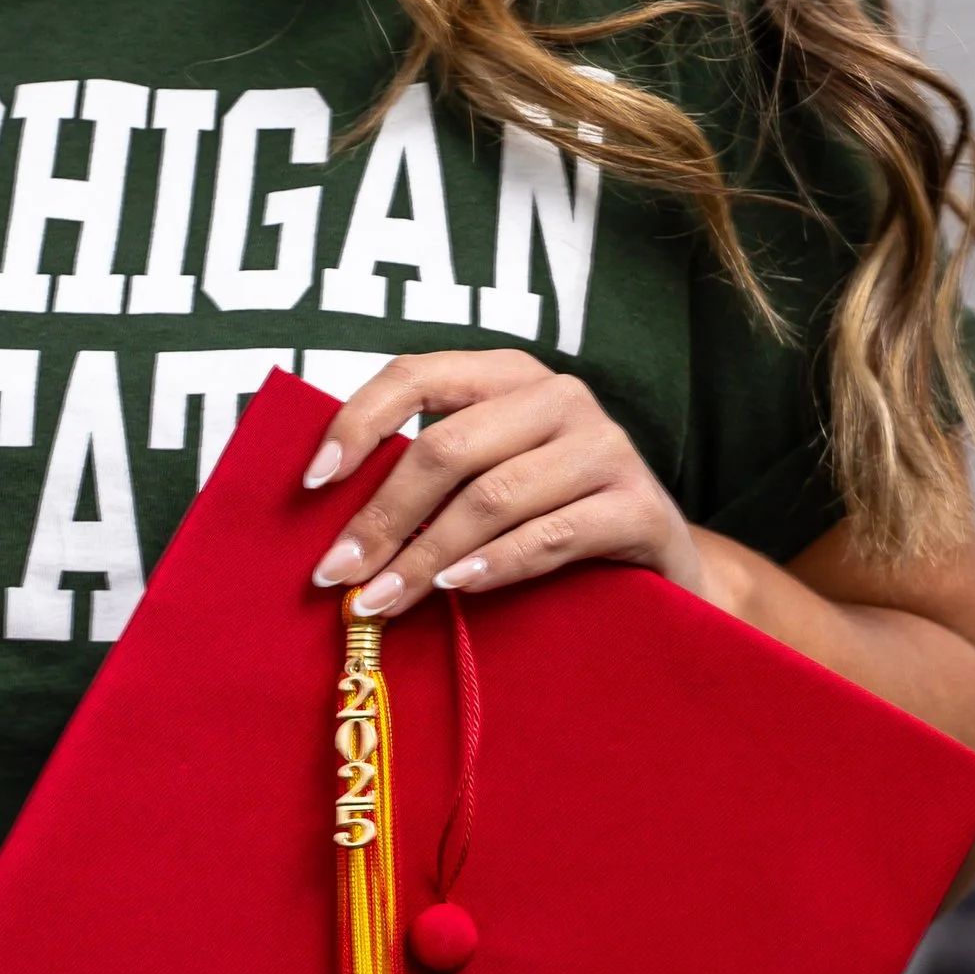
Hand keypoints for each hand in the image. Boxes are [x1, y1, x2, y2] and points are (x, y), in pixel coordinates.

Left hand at [303, 349, 704, 617]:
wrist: (661, 561)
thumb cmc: (552, 515)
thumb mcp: (492, 477)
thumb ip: (430, 476)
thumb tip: (327, 508)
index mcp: (509, 375)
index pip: (416, 376)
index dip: (358, 422)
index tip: (313, 482)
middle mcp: (560, 396)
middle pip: (447, 448)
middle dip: (382, 516)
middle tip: (338, 574)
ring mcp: (605, 447)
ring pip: (492, 496)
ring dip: (425, 555)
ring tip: (382, 599)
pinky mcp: (639, 506)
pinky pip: (550, 535)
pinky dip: (493, 565)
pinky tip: (455, 589)